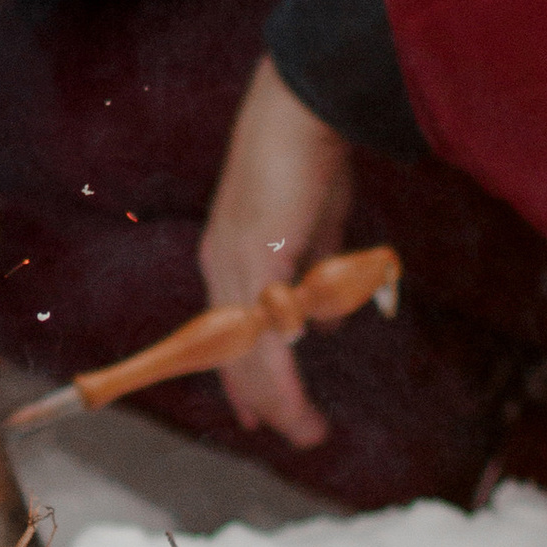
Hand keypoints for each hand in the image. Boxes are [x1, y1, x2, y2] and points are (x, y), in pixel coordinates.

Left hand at [196, 56, 353, 450]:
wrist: (299, 111)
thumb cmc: (308, 160)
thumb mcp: (314, 229)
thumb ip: (315, 276)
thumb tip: (324, 325)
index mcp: (228, 258)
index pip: (226, 334)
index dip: (242, 377)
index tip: (257, 414)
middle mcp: (222, 268)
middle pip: (233, 354)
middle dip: (266, 401)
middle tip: (299, 435)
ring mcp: (236, 265)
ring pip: (248, 354)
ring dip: (280, 400)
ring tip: (308, 432)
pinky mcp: (260, 259)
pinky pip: (267, 335)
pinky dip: (281, 374)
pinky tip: (294, 401)